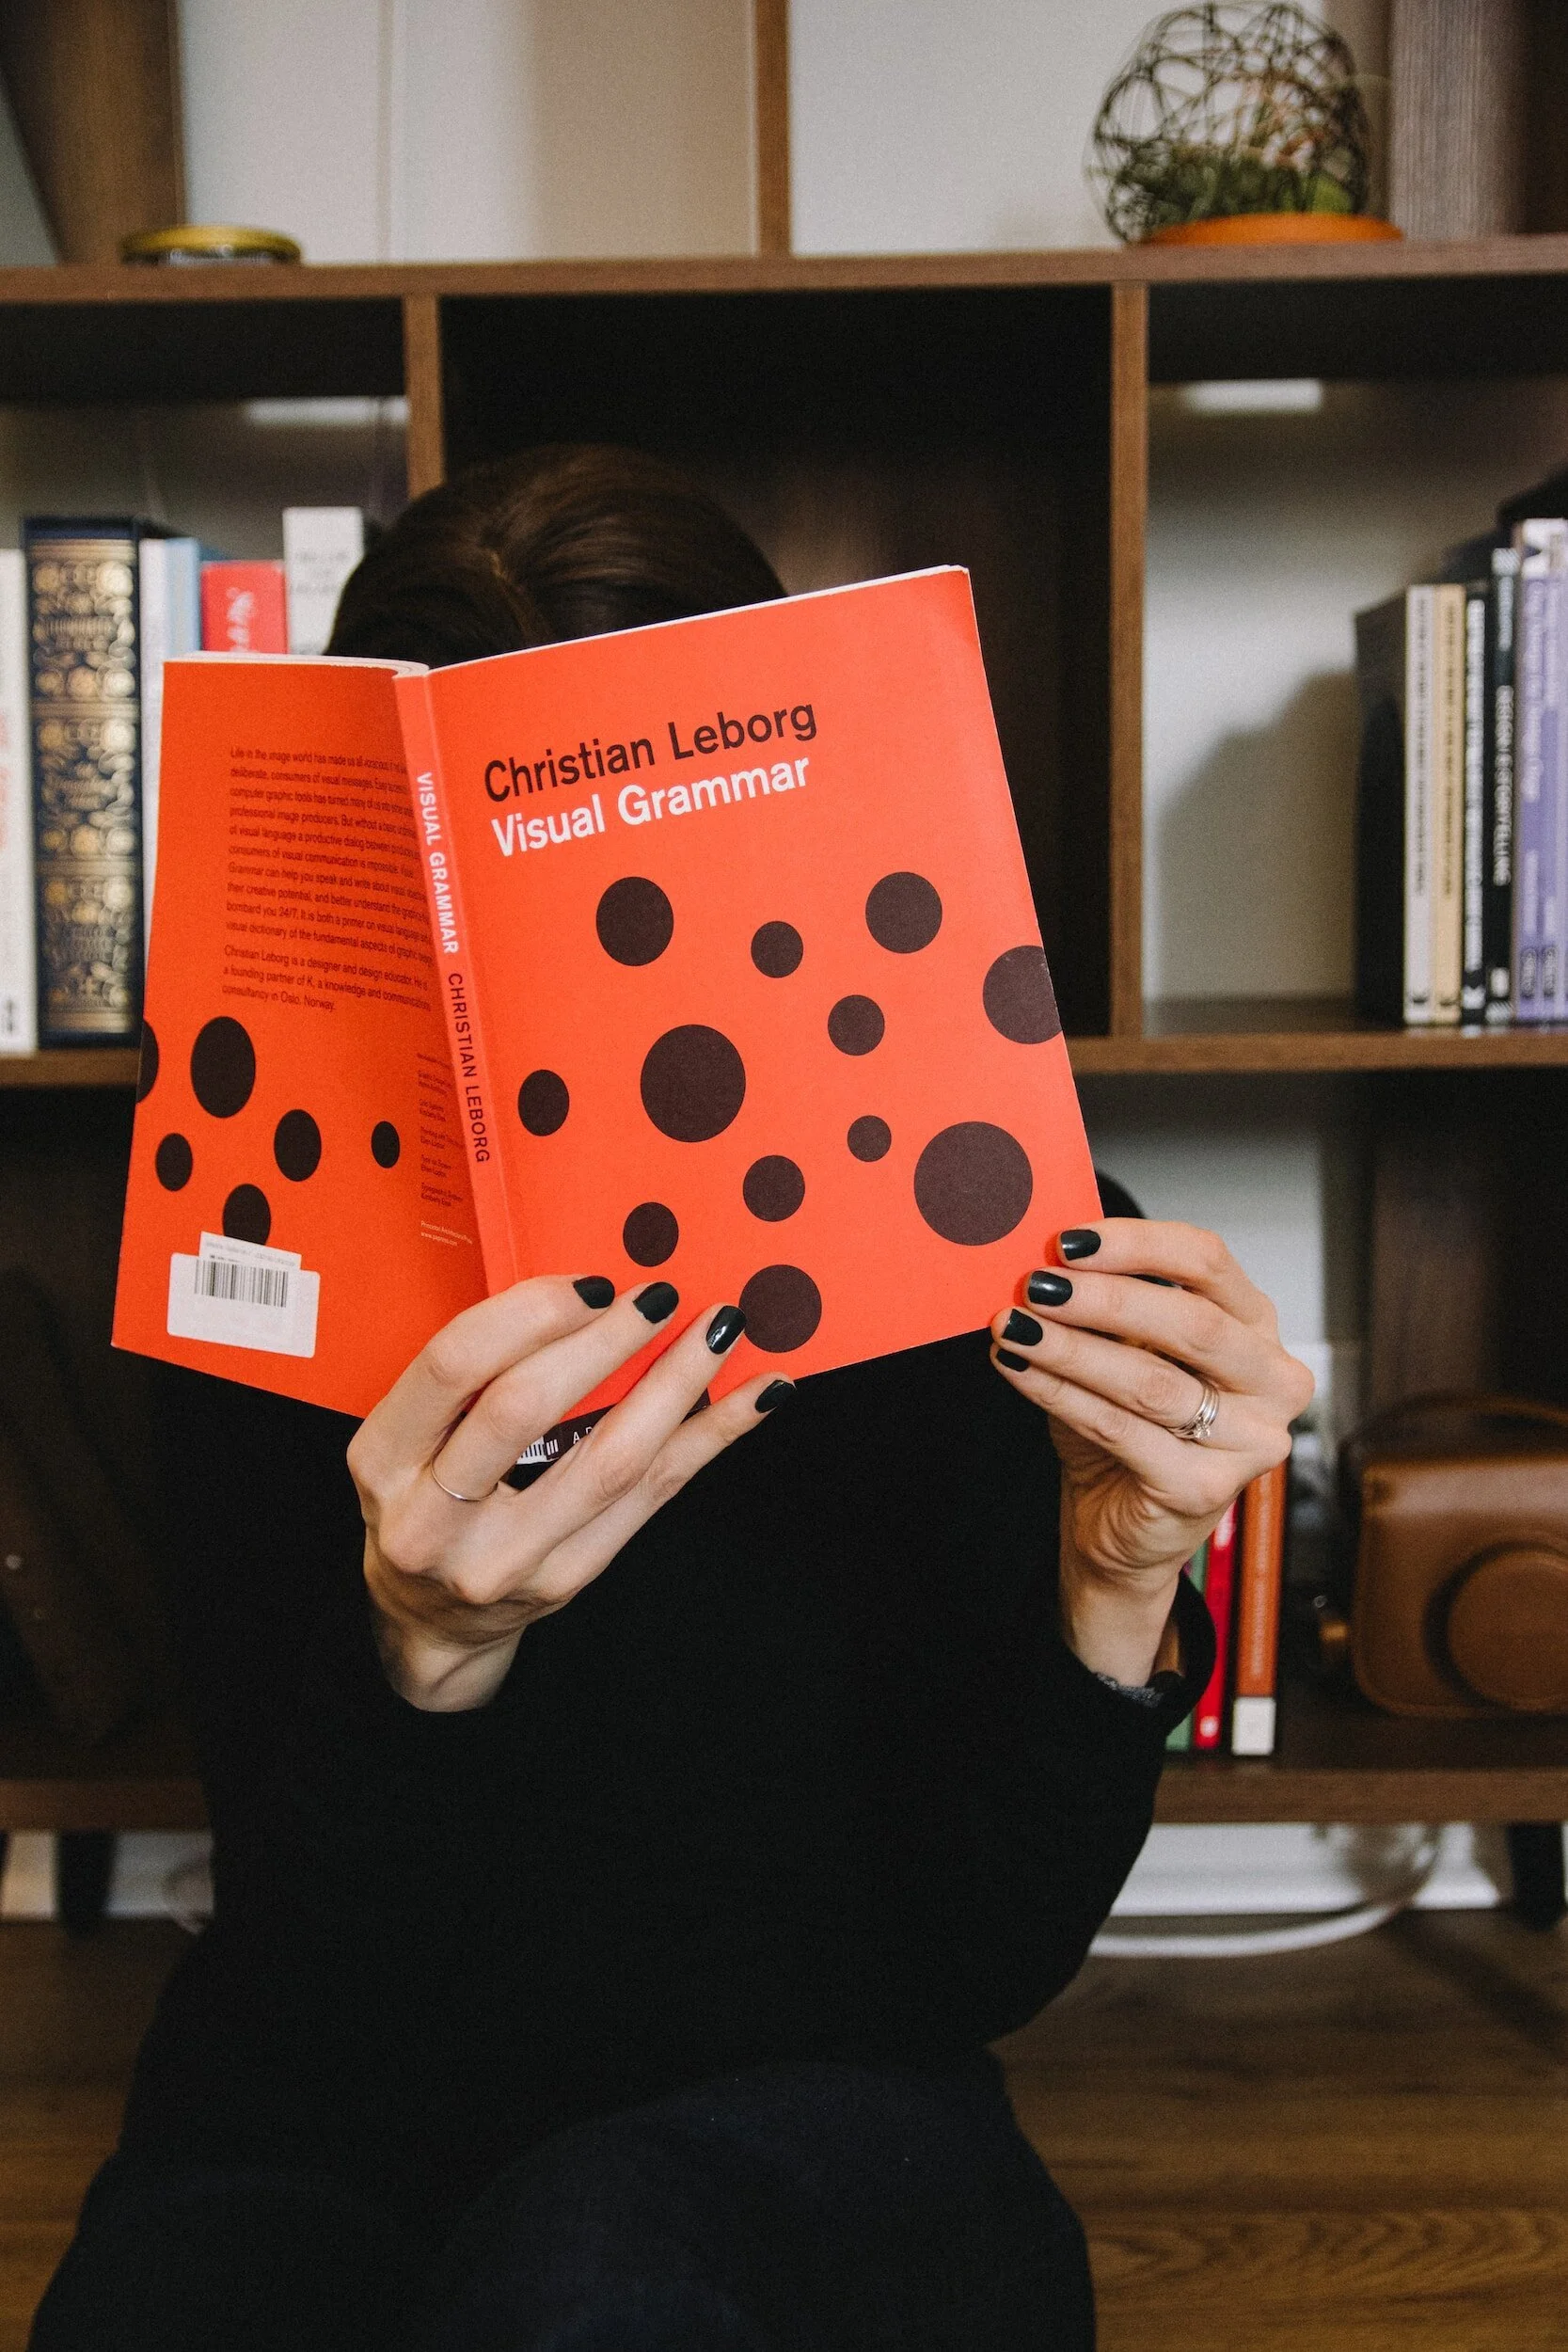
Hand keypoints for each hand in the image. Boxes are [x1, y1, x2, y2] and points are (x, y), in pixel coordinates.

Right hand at [347, 1277, 787, 1710]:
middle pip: (525, 1407)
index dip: (527, 1312)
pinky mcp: (569, 1579)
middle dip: (601, 1340)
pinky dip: (711, 1436)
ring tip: (718, 1330)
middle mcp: (433, 1519)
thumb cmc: (427, 1500)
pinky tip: (758, 1398)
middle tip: (657, 1295)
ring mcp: (505, 1559)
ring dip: (674, 1383)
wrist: (430, 1621)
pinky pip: (654, 1496)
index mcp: (383, 1462)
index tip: (586, 1285)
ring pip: (607, 1459)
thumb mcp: (409, 1441)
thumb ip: (472, 1378)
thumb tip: (588, 1296)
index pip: (453, 1366)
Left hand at [990, 1221, 1313, 1684]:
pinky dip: (1060, 1394)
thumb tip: (1043, 1258)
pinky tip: (1016, 1367)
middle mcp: (1272, 1380)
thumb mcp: (1118, 1353)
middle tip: (1037, 1284)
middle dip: (1105, 1299)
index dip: (1137, 1244)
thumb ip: (1101, 1307)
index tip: (1068, 1241)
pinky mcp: (1208, 1488)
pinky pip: (1123, 1431)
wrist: (1122, 1527)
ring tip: (1014, 1326)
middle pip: (1192, 1322)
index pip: (1208, 1262)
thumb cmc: (1127, 1430)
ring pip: (1152, 1382)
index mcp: (1256, 1327)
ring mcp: (1251, 1440)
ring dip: (1071, 1348)